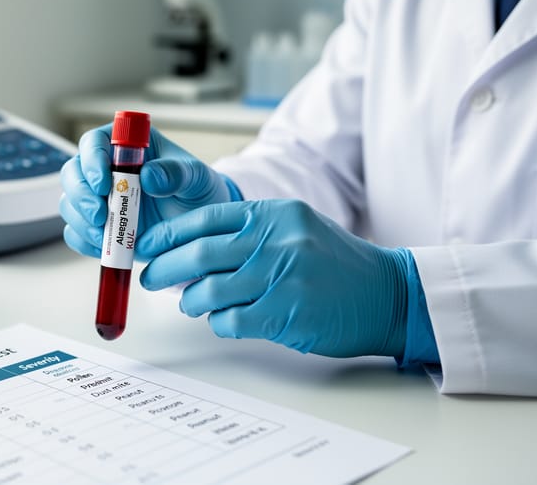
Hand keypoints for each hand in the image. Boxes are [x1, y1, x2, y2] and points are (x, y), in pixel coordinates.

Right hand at [60, 124, 237, 258]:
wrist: (200, 227)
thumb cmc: (197, 192)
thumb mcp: (196, 178)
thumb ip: (177, 173)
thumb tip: (149, 176)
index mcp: (127, 146)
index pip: (95, 143)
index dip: (92, 160)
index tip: (103, 184)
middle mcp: (106, 169)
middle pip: (73, 173)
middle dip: (80, 196)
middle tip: (99, 216)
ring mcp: (99, 199)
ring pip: (70, 203)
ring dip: (81, 221)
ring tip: (105, 237)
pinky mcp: (98, 226)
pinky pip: (75, 232)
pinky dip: (85, 241)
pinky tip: (105, 247)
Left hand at [136, 200, 409, 357]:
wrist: (389, 293)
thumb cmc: (336, 263)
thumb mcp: (295, 228)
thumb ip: (249, 231)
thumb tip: (192, 248)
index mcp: (273, 214)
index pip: (204, 218)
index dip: (168, 234)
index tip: (147, 247)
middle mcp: (275, 240)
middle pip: (198, 254)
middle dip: (164, 268)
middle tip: (150, 278)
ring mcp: (281, 276)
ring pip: (208, 290)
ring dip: (190, 300)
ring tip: (191, 303)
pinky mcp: (286, 313)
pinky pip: (230, 320)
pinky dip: (219, 322)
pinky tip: (225, 320)